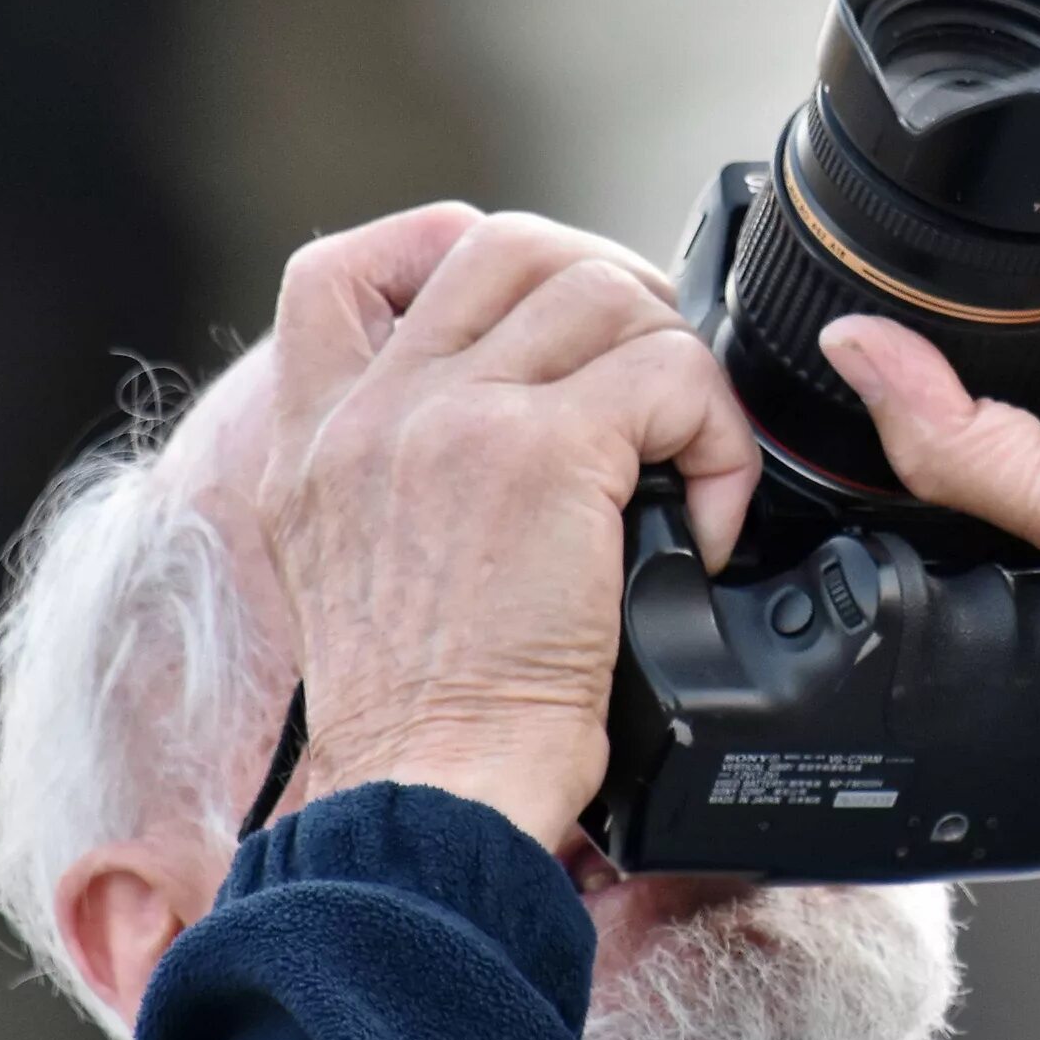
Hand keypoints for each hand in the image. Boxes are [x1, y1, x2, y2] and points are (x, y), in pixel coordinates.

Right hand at [259, 205, 760, 842]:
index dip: (448, 249)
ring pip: (606, 292)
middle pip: (509, 245)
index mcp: (320, 436)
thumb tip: (512, 414)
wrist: (433, 794)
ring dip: (675, 366)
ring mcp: (456, 417)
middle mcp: (376, 409)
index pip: (341, 268)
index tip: (528, 314)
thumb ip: (398, 476)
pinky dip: (718, 441)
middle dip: (608, 292)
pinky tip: (704, 525)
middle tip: (652, 386)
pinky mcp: (545, 452)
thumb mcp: (350, 573)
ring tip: (683, 463)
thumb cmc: (428, 720)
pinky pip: (674, 373)